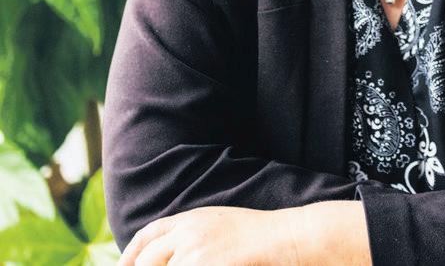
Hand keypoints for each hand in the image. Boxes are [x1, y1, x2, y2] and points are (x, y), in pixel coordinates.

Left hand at [116, 205, 300, 265]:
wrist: (280, 237)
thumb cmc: (255, 234)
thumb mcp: (217, 223)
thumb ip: (190, 234)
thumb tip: (169, 255)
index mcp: (190, 219)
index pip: (148, 235)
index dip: (131, 254)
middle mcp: (188, 233)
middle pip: (148, 258)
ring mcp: (195, 252)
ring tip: (187, 265)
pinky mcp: (204, 265)